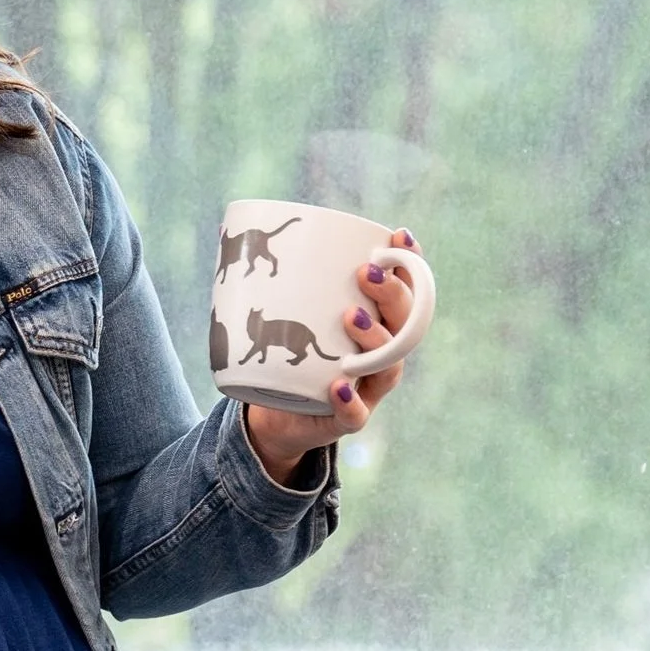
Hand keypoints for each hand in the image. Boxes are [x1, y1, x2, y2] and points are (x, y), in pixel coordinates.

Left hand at [240, 230, 420, 487]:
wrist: (276, 412)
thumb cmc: (288, 354)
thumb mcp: (288, 314)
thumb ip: (280, 282)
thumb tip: (240, 231)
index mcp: (378, 323)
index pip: (405, 291)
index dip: (409, 264)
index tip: (398, 237)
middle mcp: (382, 355)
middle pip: (405, 325)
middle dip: (390, 295)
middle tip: (365, 273)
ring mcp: (368, 389)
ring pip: (387, 366)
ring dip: (373, 338)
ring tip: (352, 316)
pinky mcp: (347, 419)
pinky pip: (356, 414)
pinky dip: (349, 400)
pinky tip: (338, 385)